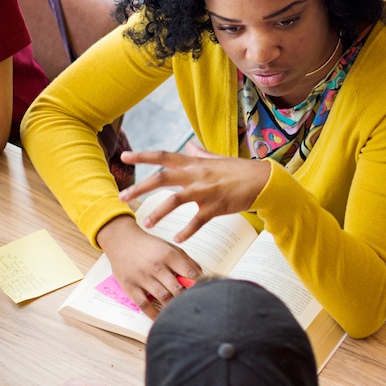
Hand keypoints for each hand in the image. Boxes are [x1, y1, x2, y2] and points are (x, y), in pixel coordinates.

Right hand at [96, 214, 201, 307]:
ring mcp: (142, 277)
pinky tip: (161, 319)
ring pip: (163, 297)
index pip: (190, 273)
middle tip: (194, 306)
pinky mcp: (130, 286)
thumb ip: (186, 260)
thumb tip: (201, 275)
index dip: (200, 285)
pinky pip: (144, 304)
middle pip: (178, 288)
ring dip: (174, 307)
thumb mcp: (169, 246)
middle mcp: (156, 266)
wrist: (121, 240)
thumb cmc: (148, 245)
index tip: (205, 292)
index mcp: (168, 255)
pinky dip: (154, 314)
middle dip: (188, 298)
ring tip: (181, 313)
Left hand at [119, 149, 271, 241]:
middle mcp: (196, 175)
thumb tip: (189, 146)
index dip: (142, 156)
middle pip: (162, 178)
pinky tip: (178, 239)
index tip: (123, 156)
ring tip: (147, 224)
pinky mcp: (216, 207)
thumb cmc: (238, 170)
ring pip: (176, 200)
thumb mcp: (217, 159)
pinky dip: (188, 230)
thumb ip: (200, 154)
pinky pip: (198, 220)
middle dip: (140, 187)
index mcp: (193, 163)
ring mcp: (206, 191)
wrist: (263, 181)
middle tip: (122, 197)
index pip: (163, 156)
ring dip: (159, 212)